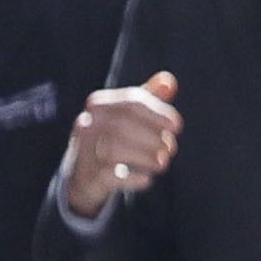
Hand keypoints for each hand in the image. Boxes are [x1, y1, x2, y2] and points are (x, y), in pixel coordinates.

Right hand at [59, 71, 178, 213]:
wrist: (84, 176)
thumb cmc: (113, 138)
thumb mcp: (130, 115)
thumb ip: (150, 97)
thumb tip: (169, 80)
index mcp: (99, 104)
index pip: (132, 102)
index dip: (158, 113)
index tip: (177, 126)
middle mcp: (86, 124)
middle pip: (122, 125)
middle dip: (152, 137)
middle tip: (170, 148)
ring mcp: (83, 151)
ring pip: (113, 150)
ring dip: (145, 157)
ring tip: (162, 162)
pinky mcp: (87, 177)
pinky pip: (110, 176)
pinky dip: (133, 178)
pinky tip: (147, 179)